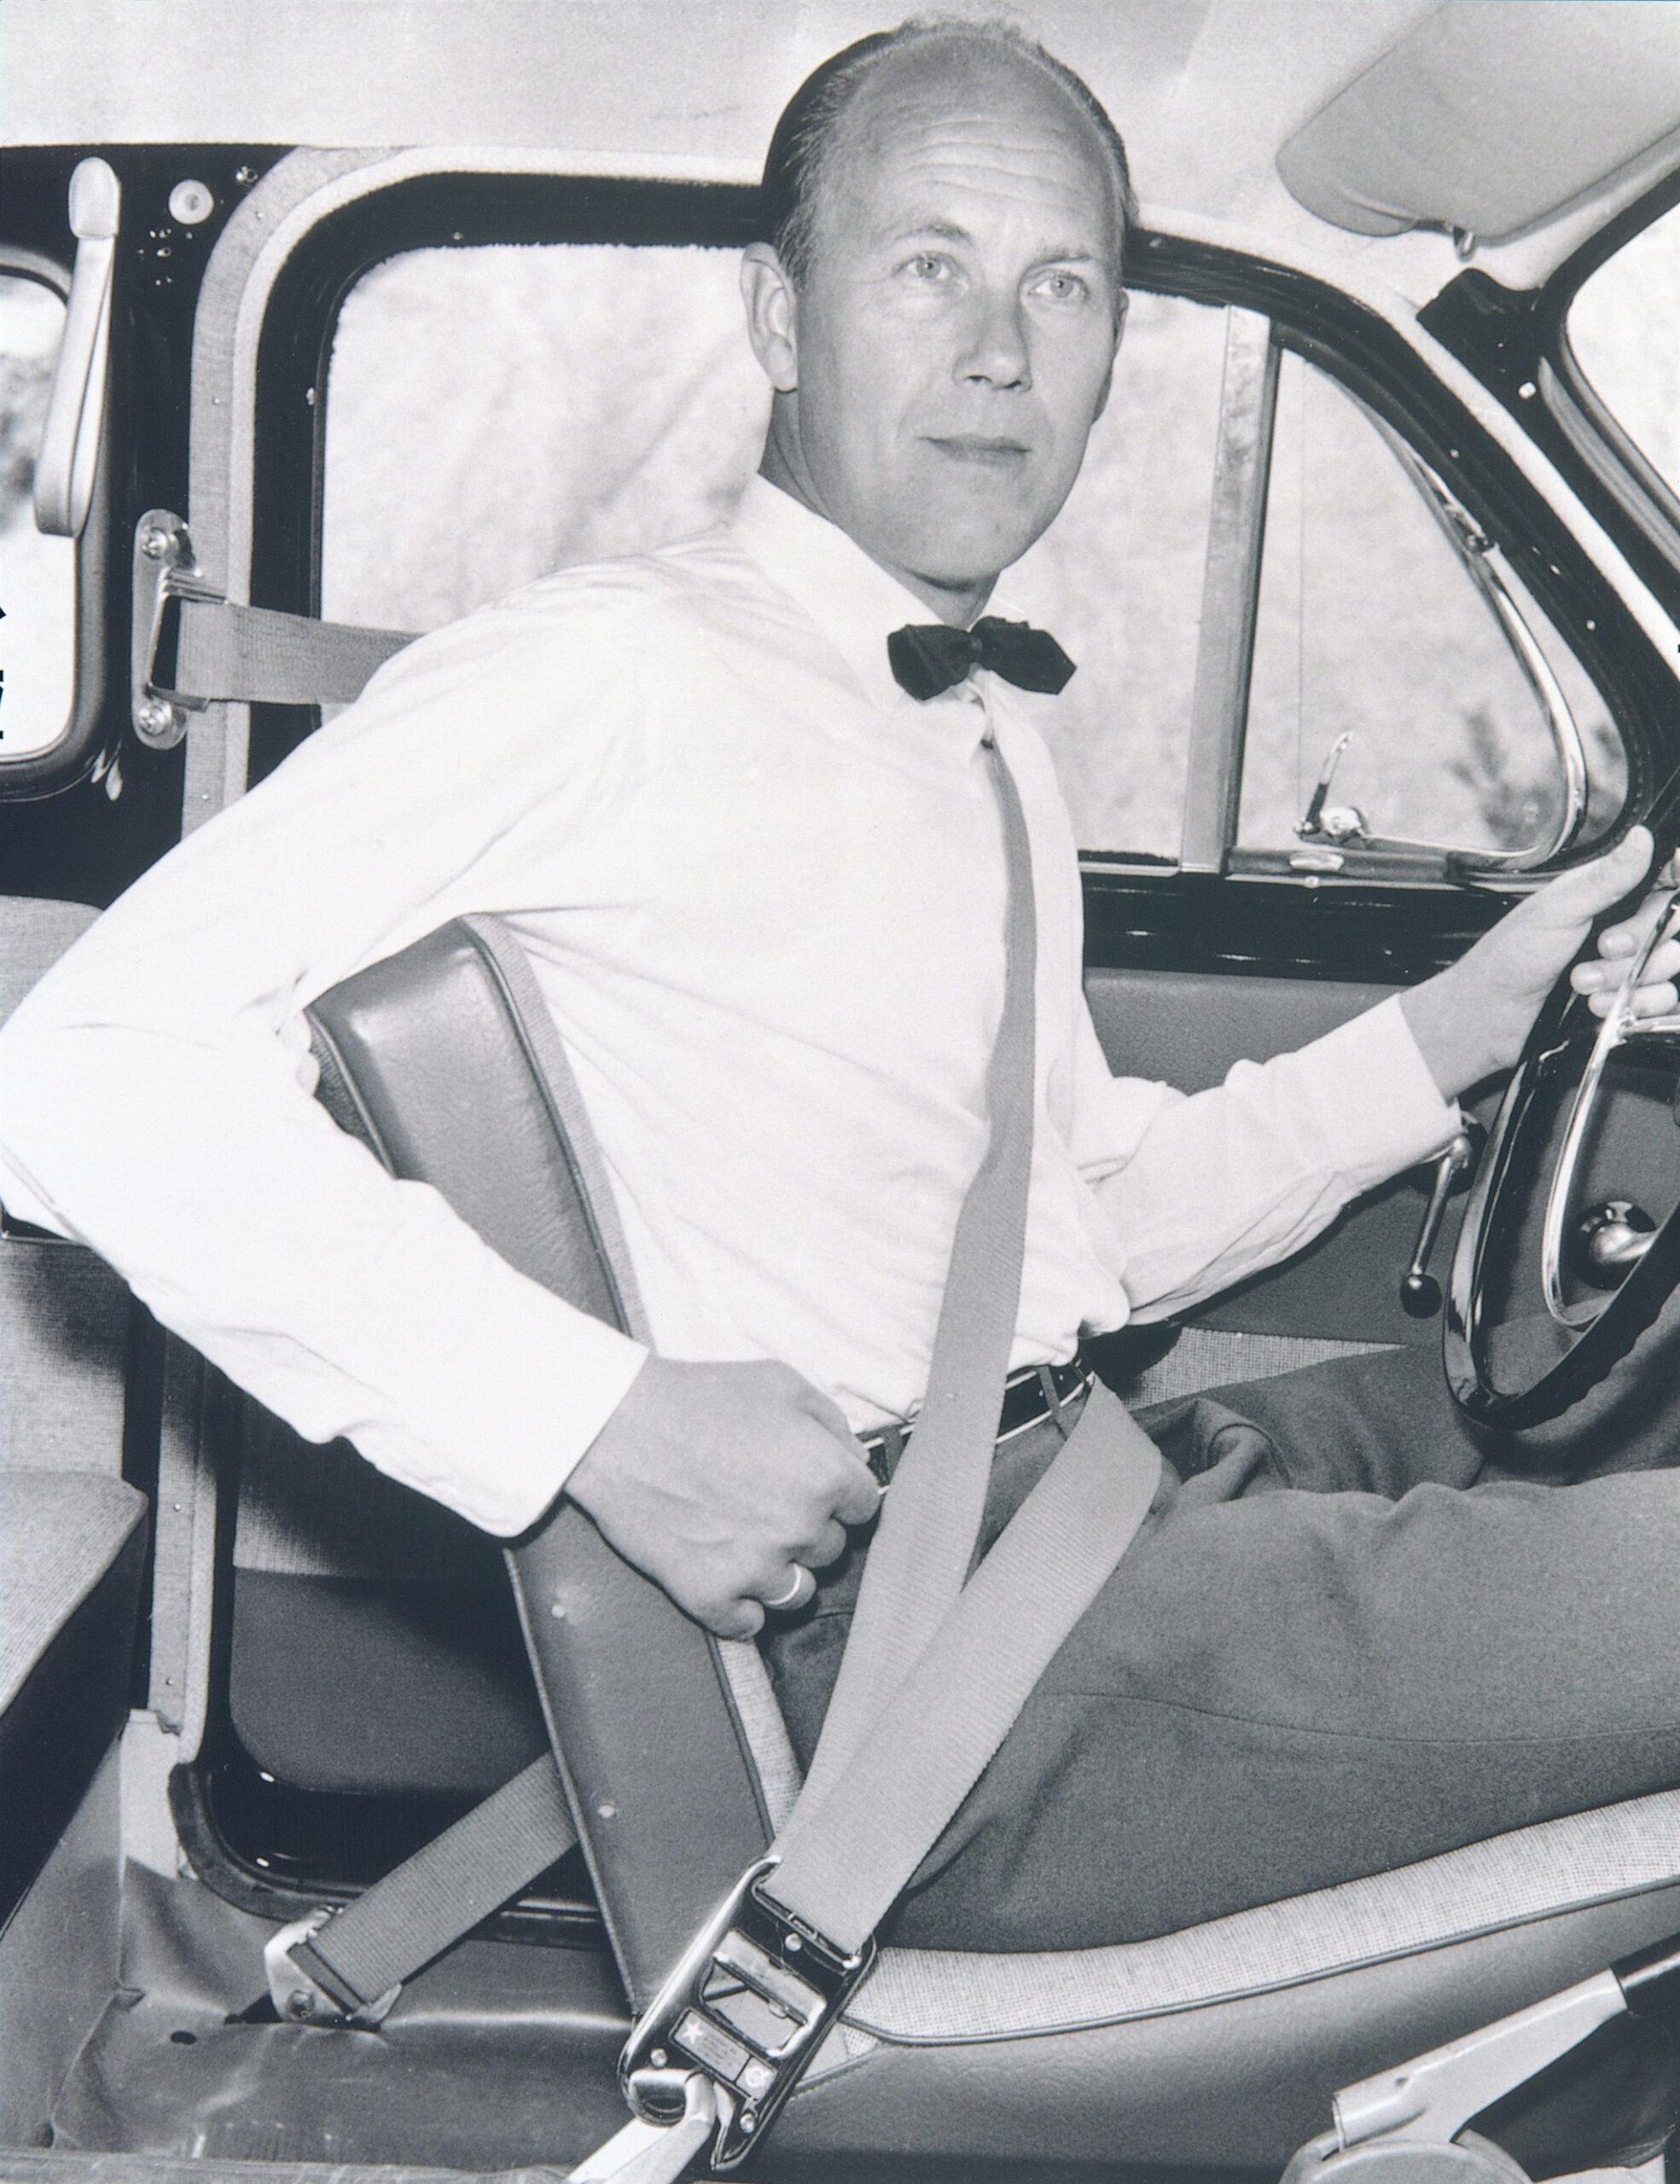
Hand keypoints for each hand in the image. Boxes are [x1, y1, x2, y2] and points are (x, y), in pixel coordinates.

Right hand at [565, 1355, 882, 1636]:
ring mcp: (755, 1568)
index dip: (840, 1495)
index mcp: (825, 1476)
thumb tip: (855, 1460)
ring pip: (797, 1592)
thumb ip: (831, 1423)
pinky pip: (749, 1624)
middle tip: (764, 1502)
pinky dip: (740, 1605)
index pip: (866, 1507)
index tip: (813, 1488)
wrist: (617, 1426)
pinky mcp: (710, 1596)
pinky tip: (723, 1571)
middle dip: (806, 1528)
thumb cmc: (699, 1398)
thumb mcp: (781, 1384)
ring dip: (779, 1570)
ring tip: (745, 1538)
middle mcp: (799, 1528)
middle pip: (832, 1550)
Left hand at [1401, 827, 1669, 1098]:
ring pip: (1668, 963)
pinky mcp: (1626, 996)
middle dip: (1640, 941)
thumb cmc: (1511, 955)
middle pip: (1672, 924)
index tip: (1662, 898)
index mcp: (1608, 891)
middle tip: (1602, 946)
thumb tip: (1642, 838)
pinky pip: (1661, 999)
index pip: (1667, 879)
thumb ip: (1606, 879)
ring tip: (1581, 980)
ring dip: (1626, 976)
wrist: (1491, 1013)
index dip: (1674, 886)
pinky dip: (1633, 1003)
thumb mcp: (1558, 909)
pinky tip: (1594, 1003)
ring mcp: (1627, 962)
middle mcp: (1624, 923)